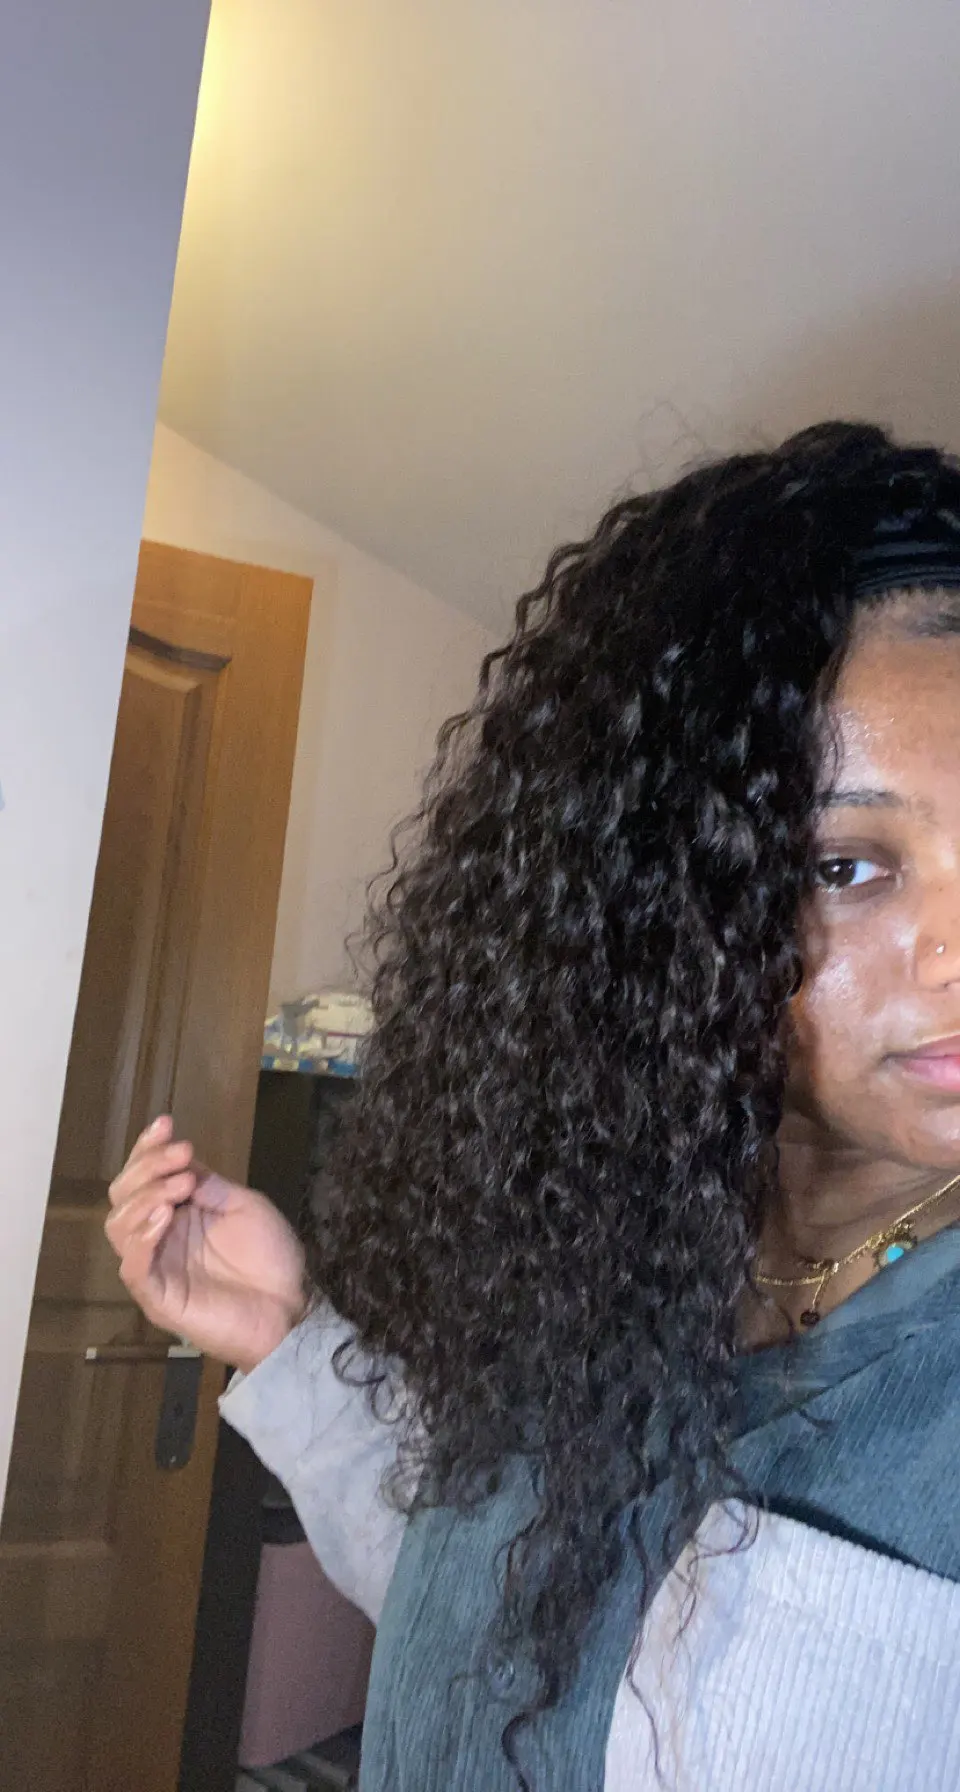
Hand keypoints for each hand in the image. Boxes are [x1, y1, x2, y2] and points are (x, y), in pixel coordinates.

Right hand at [106, 1116, 308, 1372]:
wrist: (290, 1308)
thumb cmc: (270, 1258)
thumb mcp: (242, 1206)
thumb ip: (208, 1184)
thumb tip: (180, 1156)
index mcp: (175, 1212)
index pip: (143, 1176)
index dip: (147, 1149)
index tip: (166, 1124)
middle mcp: (157, 1237)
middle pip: (122, 1196)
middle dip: (146, 1168)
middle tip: (182, 1157)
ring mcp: (155, 1267)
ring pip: (119, 1227)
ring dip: (145, 1197)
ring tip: (180, 1185)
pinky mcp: (158, 1298)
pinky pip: (133, 1268)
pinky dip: (142, 1238)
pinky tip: (166, 1216)